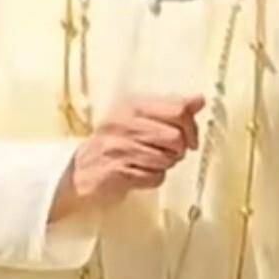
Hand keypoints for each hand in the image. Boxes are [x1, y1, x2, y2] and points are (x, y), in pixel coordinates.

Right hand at [50, 94, 203, 218]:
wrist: (79, 169)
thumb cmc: (115, 142)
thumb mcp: (139, 117)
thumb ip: (171, 108)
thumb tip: (199, 100)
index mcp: (133, 105)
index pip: (178, 110)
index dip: (192, 127)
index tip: (190, 139)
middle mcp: (125, 123)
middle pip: (176, 137)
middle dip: (177, 150)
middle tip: (168, 153)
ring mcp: (120, 148)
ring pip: (167, 159)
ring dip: (165, 165)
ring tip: (150, 162)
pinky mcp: (118, 172)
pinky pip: (155, 177)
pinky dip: (153, 178)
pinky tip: (140, 173)